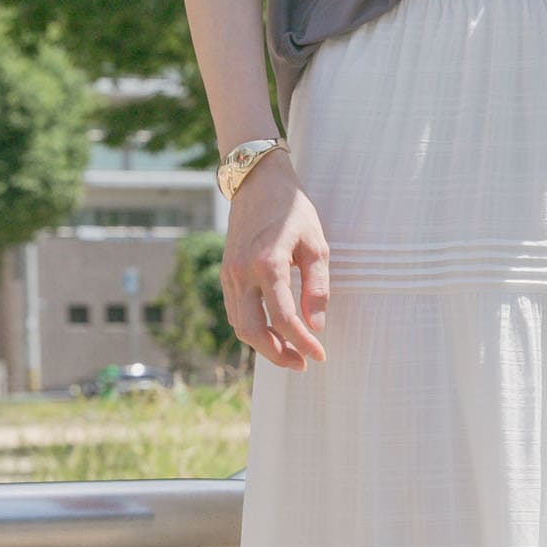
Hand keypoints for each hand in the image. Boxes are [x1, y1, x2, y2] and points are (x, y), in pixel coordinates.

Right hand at [220, 151, 329, 369]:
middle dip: (277, 354)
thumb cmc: (292, 211)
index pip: (284, 319)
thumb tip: (316, 325)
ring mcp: (229, 274)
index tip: (320, 355)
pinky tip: (273, 332)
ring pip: (240, 325)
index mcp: (267, 264)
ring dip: (264, 345)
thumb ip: (317, 287)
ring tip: (290, 353)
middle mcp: (242, 272)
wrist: (257, 182)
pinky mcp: (226, 274)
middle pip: (253, 331)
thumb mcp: (316, 245)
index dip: (303, 343)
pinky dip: (252, 328)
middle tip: (301, 363)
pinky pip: (235, 312)